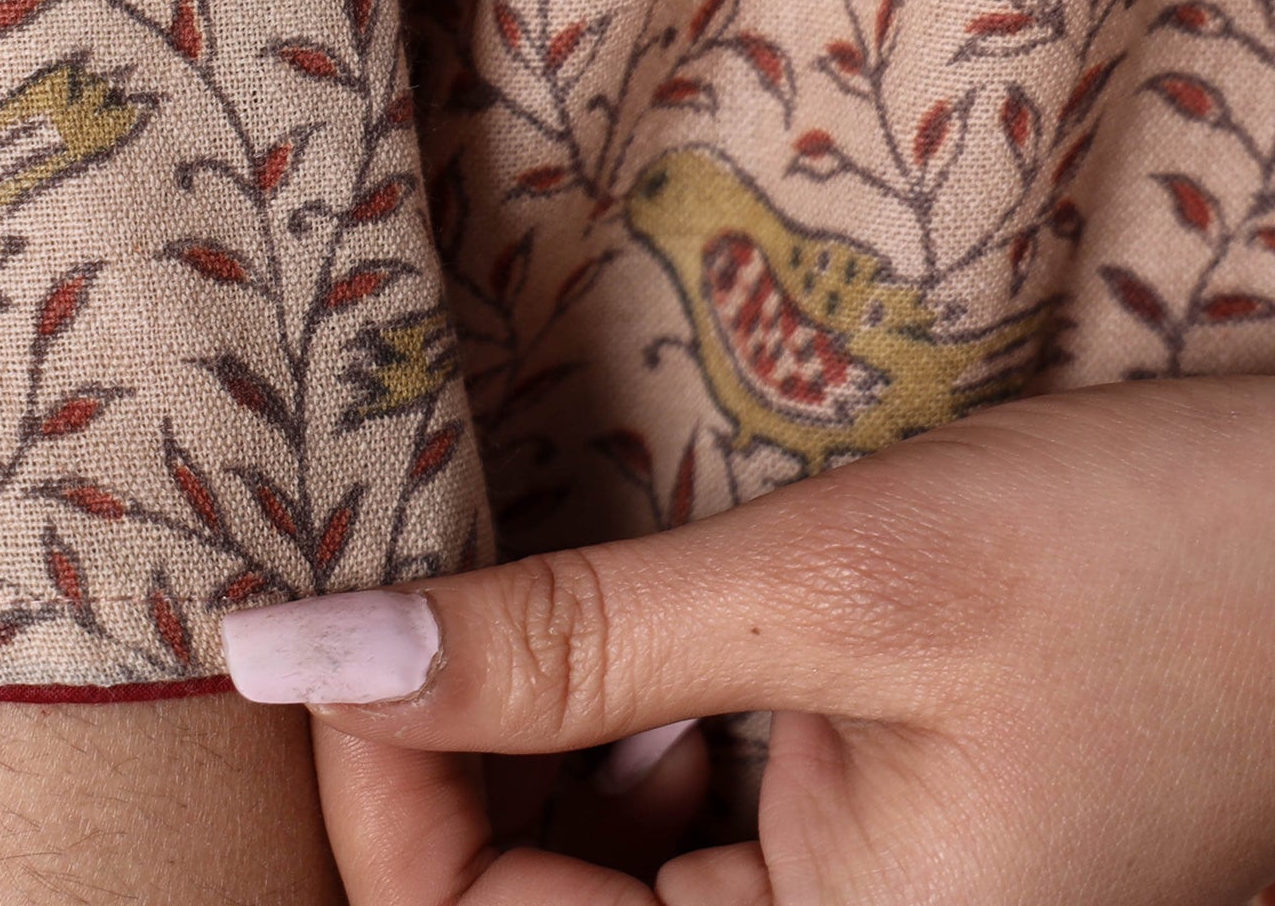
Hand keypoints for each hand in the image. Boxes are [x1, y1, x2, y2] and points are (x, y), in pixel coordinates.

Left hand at [220, 379, 1274, 905]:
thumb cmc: (1142, 568)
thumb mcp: (834, 589)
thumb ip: (563, 641)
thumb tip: (300, 652)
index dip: (384, 800)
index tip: (341, 640)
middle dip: (451, 766)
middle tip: (433, 605)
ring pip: (594, 875)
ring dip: (532, 749)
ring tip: (553, 622)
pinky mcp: (865, 860)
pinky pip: (680, 844)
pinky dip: (623, 744)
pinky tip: (650, 666)